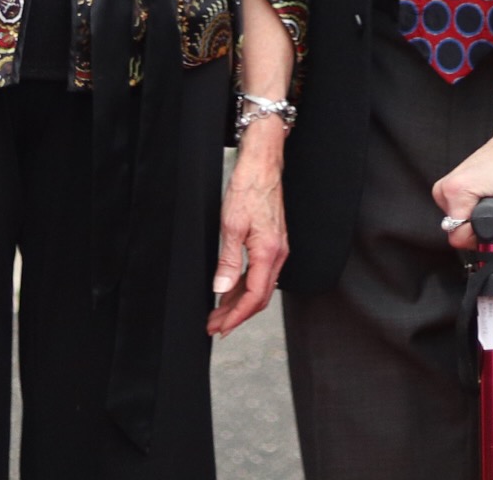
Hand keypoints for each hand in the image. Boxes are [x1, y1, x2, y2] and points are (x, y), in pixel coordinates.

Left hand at [210, 120, 289, 335]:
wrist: (263, 165)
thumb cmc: (249, 188)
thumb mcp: (231, 225)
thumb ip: (228, 260)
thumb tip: (221, 287)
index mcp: (268, 252)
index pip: (254, 297)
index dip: (236, 316)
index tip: (220, 326)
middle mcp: (278, 253)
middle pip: (259, 297)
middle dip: (236, 315)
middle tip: (214, 325)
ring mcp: (278, 249)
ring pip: (261, 287)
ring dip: (240, 303)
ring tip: (219, 312)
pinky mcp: (273, 243)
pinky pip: (261, 274)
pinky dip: (246, 287)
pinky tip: (231, 290)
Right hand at [430, 96, 492, 266]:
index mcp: (456, 191)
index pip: (457, 236)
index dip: (479, 239)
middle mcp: (444, 189)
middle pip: (456, 231)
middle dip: (479, 228)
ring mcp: (446, 188)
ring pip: (458, 223)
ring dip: (477, 220)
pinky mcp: (451, 188)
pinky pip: (459, 213)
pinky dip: (474, 212)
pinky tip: (487, 199)